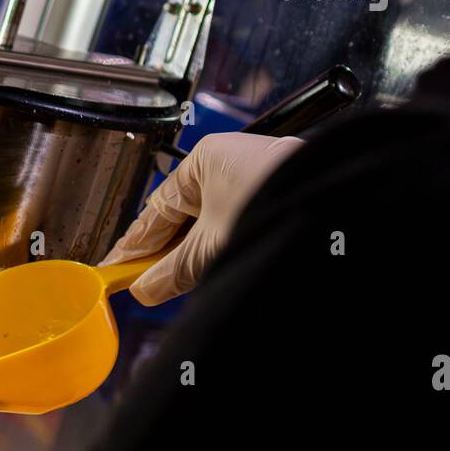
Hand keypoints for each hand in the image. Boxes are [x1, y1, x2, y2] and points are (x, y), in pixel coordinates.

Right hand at [100, 131, 302, 304]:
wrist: (335, 209)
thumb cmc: (274, 206)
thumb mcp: (210, 248)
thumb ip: (172, 273)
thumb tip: (145, 290)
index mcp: (204, 161)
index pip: (155, 212)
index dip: (132, 246)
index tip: (114, 270)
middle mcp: (228, 167)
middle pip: (182, 220)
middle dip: (163, 255)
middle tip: (140, 286)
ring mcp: (253, 183)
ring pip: (208, 227)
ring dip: (192, 258)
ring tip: (173, 285)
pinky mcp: (274, 201)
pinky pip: (232, 228)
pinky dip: (218, 251)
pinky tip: (209, 270)